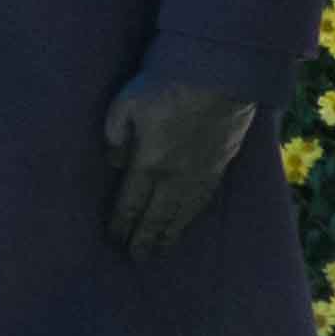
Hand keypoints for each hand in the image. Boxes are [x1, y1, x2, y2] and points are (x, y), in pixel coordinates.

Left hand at [99, 74, 265, 259]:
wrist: (221, 76)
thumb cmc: (166, 85)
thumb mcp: (126, 104)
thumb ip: (115, 134)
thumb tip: (113, 162)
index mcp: (149, 163)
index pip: (131, 202)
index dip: (122, 222)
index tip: (114, 239)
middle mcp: (176, 176)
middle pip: (158, 215)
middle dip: (145, 238)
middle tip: (136, 258)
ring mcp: (202, 173)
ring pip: (183, 212)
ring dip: (170, 233)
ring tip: (160, 250)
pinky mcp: (222, 165)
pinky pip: (204, 200)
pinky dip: (192, 216)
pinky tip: (187, 221)